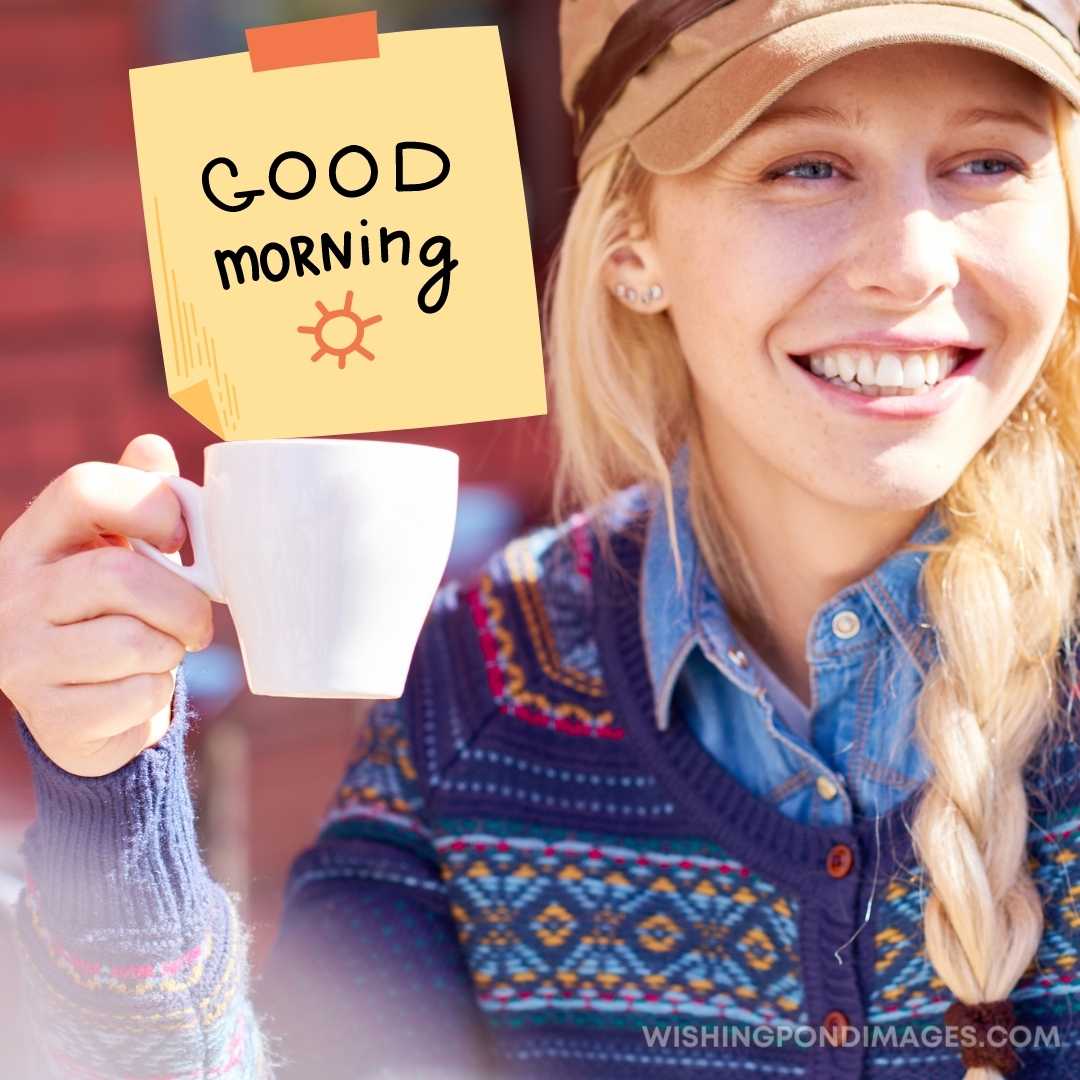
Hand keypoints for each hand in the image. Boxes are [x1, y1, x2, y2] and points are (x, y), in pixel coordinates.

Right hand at [0, 434, 214, 776]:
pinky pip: (136, 695)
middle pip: (120, 577)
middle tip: (197, 621)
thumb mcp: (117, 549)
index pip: (82, 488)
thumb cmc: (112, 610)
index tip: (182, 541)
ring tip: (163, 650)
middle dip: (183, 603)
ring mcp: (23, 656)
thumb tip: (152, 448)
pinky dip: (157, 693)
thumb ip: (137, 499)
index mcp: (37, 537)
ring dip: (170, 650)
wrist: (81, 705)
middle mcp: (15, 592)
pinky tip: (138, 687)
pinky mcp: (50, 715)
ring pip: (133, 643)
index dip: (149, 506)